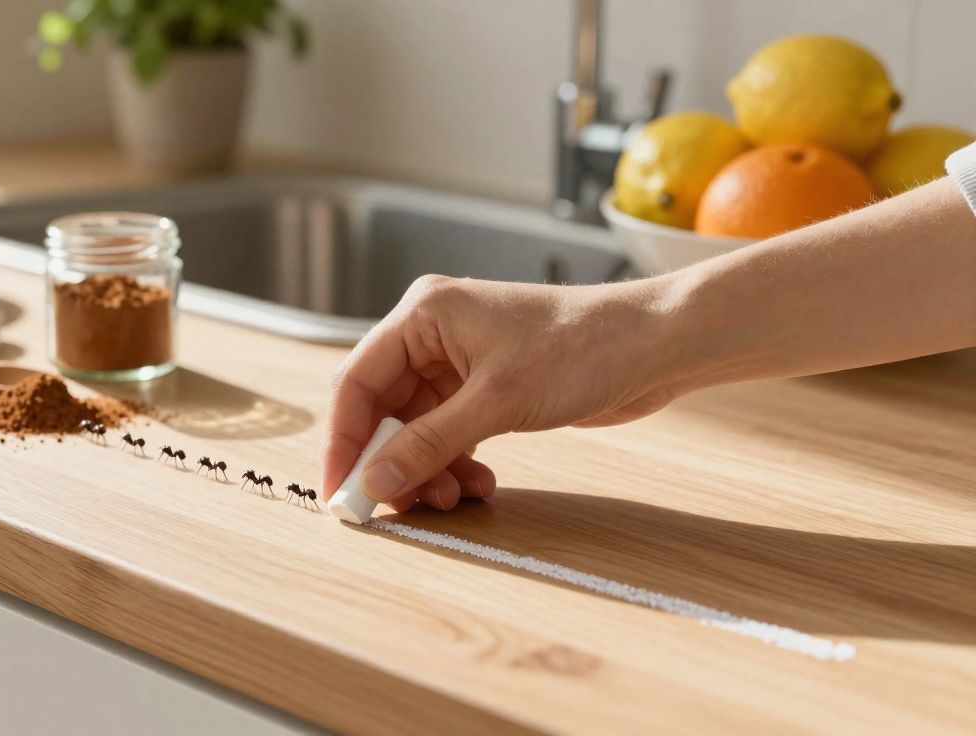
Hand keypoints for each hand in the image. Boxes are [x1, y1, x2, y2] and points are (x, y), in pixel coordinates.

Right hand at [322, 275, 677, 511]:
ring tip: (453, 499)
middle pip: (384, 410)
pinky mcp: (486, 387)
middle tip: (397, 509)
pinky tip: (478, 485)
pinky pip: (448, 434)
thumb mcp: (495, 403)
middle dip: (391, 462)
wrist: (654, 345)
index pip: (356, 382)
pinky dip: (455, 464)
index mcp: (422, 315)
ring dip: (427, 470)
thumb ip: (428, 445)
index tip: (339, 493)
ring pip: (416, 429)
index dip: (343, 442)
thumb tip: (374, 484)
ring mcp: (459, 362)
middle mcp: (433, 334)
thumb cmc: (581, 348)